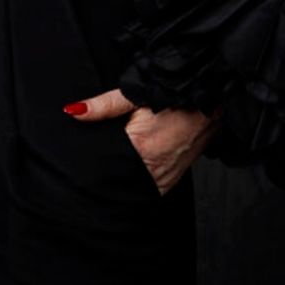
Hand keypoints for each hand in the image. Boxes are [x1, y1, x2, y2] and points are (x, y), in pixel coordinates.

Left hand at [65, 88, 216, 194]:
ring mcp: (164, 178)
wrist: (211, 103)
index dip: (89, 160)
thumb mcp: (135, 96)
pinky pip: (148, 188)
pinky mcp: (171, 181)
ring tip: (115, 163)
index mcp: (140, 148)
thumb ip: (104, 106)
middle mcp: (153, 169)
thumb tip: (74, 111)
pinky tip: (133, 169)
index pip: (103, 164)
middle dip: (104, 170)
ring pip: (132, 187)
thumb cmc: (175, 97)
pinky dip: (138, 180)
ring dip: (122, 178)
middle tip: (92, 161)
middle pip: (115, 177)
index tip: (79, 158)